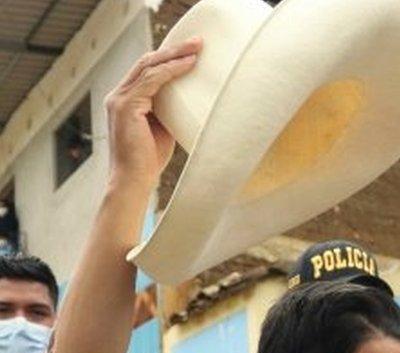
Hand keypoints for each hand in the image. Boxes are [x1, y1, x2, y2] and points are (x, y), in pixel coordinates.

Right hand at [105, 37, 201, 186]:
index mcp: (125, 99)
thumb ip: (169, 109)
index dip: (168, 56)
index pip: (146, 69)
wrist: (134, 180)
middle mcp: (118, 95)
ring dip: (175, 55)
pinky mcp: (125, 106)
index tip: (191, 50)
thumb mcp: (163, 126)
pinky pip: (151, 80)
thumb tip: (192, 96)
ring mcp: (119, 99)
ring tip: (197, 49)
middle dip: (174, 49)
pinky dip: (171, 71)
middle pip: (147, 62)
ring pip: (148, 66)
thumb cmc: (150, 159)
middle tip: (198, 42)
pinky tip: (188, 65)